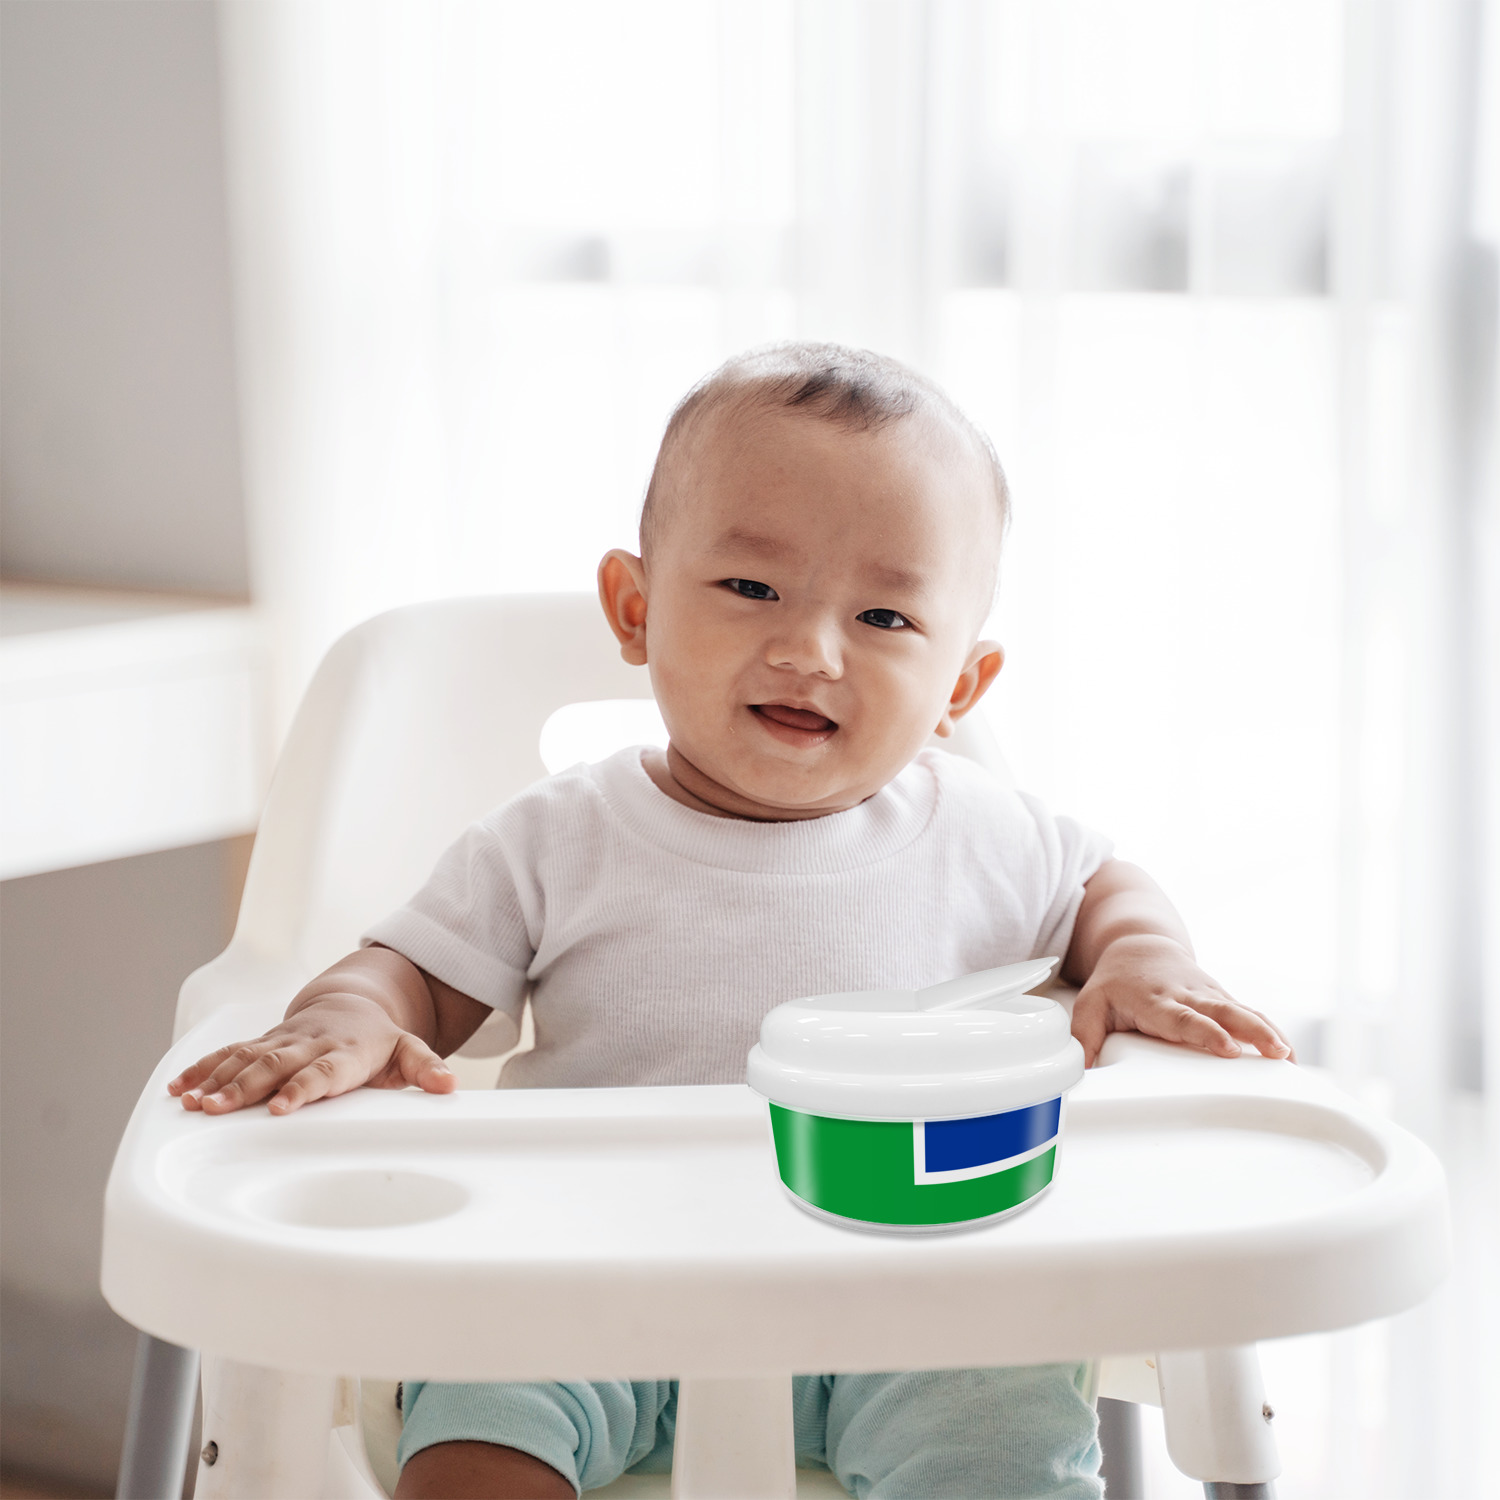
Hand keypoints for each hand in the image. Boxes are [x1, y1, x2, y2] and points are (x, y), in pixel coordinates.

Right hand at [166, 993, 455, 1115]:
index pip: (321, 1072)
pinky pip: (228, 1055)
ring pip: (245, 1059)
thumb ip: (426, 1068)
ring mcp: (282, 1043)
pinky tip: (179, 1090)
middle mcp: (308, 1045)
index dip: (301, 1088)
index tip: (281, 1107)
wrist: (354, 1003)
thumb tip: (449, 1085)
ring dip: (217, 1081)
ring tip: (191, 1104)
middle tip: (217, 1111)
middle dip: (244, 1088)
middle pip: (274, 1066)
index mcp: (344, 1052)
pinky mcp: (262, 1044)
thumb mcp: (409, 1051)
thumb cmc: (380, 1039)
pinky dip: (203, 1070)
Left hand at [1070, 933, 1293, 1068]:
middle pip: (1224, 1012)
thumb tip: (1081, 1072)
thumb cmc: (1114, 982)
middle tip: (1276, 1052)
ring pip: (1243, 1011)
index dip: (1206, 1032)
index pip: (1183, 1018)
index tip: (1227, 1047)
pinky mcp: (1221, 998)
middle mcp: (1187, 995)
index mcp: (1155, 999)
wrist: (1139, 947)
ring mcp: (1208, 995)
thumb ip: (1084, 1036)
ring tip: (1290, 1057)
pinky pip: (1250, 1013)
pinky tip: (1289, 1054)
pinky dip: (1271, 1030)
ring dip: (1268, 1032)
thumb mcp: (1090, 1004)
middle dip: (1251, 1031)